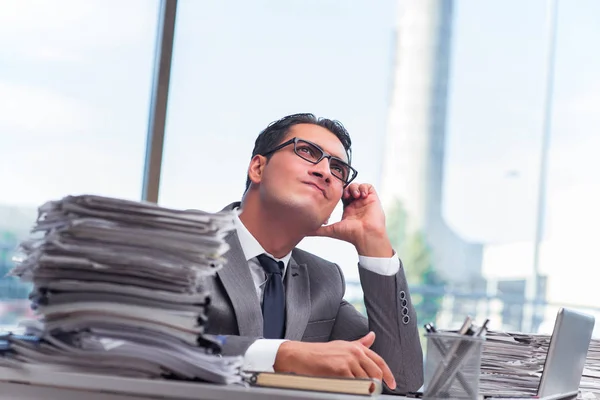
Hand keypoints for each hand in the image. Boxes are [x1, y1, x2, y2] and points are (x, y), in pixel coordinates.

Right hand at [273, 332, 396, 389]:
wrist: (302, 355)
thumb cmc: (320, 352)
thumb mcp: (343, 344)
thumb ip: (360, 343)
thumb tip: (372, 336)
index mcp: (357, 347)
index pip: (379, 361)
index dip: (388, 374)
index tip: (392, 384)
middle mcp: (355, 352)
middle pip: (376, 372)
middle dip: (378, 385)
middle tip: (374, 391)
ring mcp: (348, 360)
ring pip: (366, 380)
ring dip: (366, 389)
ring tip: (360, 391)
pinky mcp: (341, 370)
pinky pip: (354, 384)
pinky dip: (355, 390)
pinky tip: (351, 390)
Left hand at [310, 183, 392, 256]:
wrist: (366, 236)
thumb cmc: (351, 235)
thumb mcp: (331, 230)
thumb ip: (318, 230)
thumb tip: (305, 232)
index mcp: (348, 210)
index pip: (341, 195)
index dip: (337, 192)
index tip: (334, 193)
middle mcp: (356, 204)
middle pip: (349, 189)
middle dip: (345, 188)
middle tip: (344, 194)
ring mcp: (364, 201)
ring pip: (357, 186)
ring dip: (354, 188)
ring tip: (353, 196)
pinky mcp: (372, 198)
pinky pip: (368, 187)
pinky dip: (363, 188)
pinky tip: (361, 195)